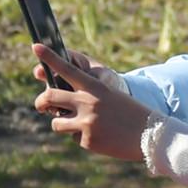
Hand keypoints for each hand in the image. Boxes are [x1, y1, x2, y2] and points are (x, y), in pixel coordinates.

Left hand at [31, 43, 149, 161]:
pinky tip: (100, 136)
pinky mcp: (87, 140)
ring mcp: (86, 122)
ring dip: (62, 124)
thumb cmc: (130, 113)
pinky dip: (82, 137)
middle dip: (40, 102)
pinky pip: (73, 138)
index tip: (35, 46)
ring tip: (82, 125)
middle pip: (48, 97)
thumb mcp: (110, 96)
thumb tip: (59, 105)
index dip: (49, 57)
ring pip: (56, 122)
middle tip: (41, 105)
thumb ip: (86, 96)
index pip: (67, 69)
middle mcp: (87, 102)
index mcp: (94, 87)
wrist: (151, 135)